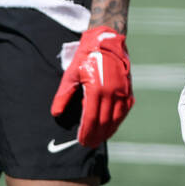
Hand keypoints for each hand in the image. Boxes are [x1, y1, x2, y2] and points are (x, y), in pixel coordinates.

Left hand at [50, 26, 133, 147]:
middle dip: (96, 135)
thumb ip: (63, 95)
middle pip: (104, 122)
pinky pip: (124, 110)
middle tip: (89, 144)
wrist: (107, 41)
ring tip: (99, 139)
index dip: (86, 132)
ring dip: (108, 131)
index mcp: (96, 89)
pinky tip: (111, 126)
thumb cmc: (86, 57)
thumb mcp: (71, 74)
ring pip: (116, 118)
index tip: (81, 141)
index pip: (91, 118)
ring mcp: (122, 91)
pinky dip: (118, 121)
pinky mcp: (128, 89)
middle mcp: (111, 92)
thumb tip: (56, 114)